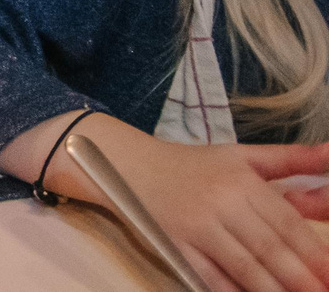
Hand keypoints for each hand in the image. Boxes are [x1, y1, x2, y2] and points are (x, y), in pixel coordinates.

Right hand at [37, 119, 328, 291]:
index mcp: (242, 180)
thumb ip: (291, 158)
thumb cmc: (190, 163)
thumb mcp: (241, 154)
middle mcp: (222, 202)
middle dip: (303, 278)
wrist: (123, 161)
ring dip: (274, 290)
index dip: (316, 255)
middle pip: (271, 249)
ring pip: (246, 267)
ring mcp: (197, 225)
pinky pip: (210, 277)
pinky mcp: (175, 245)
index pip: (289, 224)